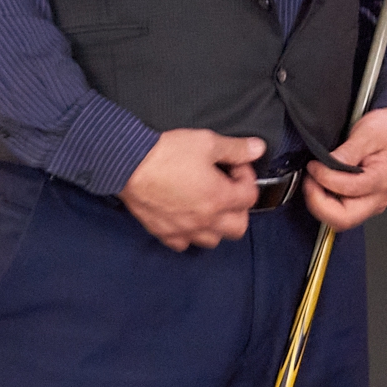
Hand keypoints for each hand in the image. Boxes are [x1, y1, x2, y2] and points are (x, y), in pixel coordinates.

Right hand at [119, 128, 265, 250]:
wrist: (127, 164)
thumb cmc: (166, 153)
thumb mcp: (207, 142)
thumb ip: (236, 148)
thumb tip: (258, 148)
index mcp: (219, 198)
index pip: (250, 196)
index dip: (247, 177)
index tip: (235, 166)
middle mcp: (205, 220)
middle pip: (238, 227)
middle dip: (239, 207)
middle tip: (228, 188)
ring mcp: (184, 230)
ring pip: (212, 240)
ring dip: (217, 225)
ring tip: (209, 205)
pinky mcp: (163, 233)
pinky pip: (183, 244)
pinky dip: (189, 235)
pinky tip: (186, 218)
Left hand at [304, 107, 386, 231]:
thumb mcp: (368, 131)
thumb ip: (347, 151)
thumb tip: (326, 165)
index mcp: (384, 178)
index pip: (349, 188)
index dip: (325, 178)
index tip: (314, 166)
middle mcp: (380, 197)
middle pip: (345, 219)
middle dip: (319, 203)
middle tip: (310, 182)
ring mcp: (373, 204)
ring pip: (341, 221)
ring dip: (321, 205)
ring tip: (315, 183)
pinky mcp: (366, 204)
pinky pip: (343, 214)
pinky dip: (327, 204)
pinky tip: (323, 187)